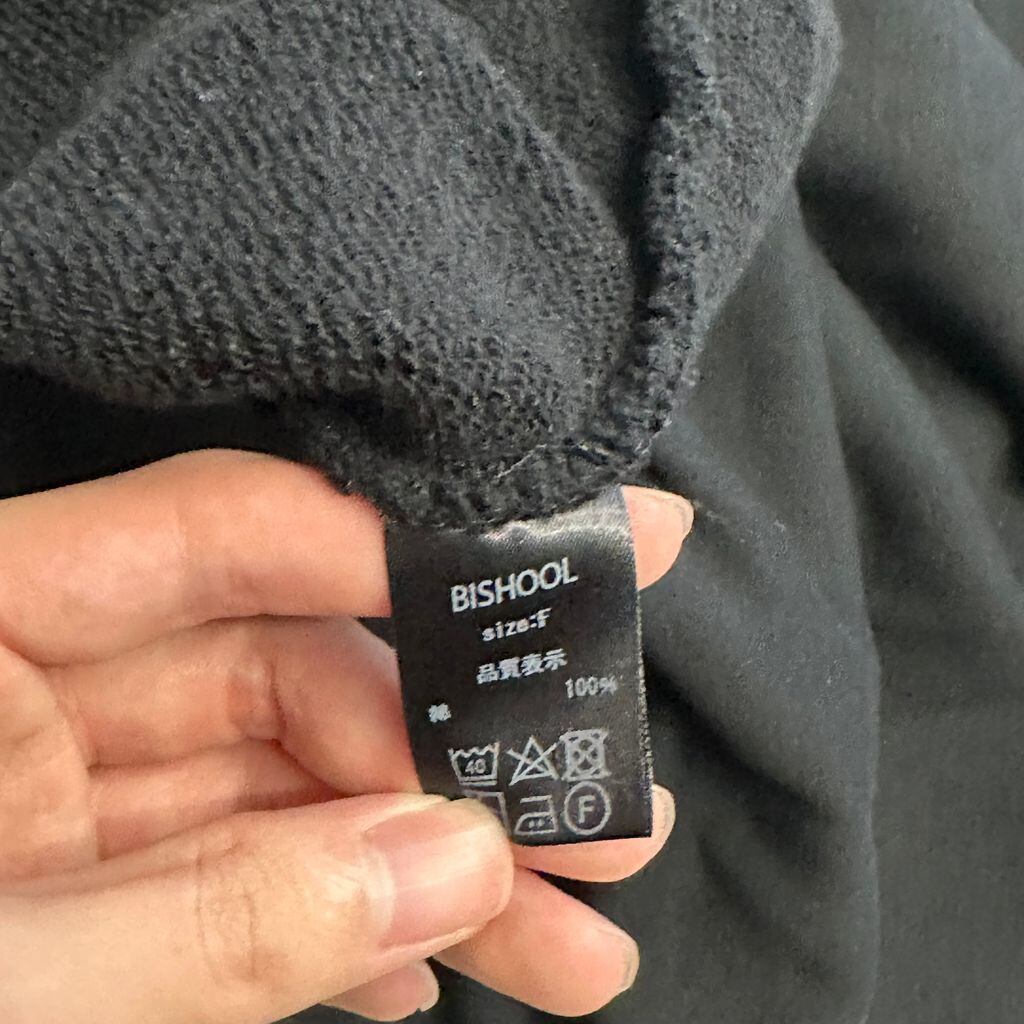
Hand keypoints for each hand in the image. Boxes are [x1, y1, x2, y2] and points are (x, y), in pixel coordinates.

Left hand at [0, 451, 690, 1022]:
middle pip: (304, 672)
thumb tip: (442, 866)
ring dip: (439, 866)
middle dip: (461, 757)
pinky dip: (345, 925)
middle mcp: (40, 685)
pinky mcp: (95, 879)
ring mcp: (76, 789)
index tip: (557, 571)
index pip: (236, 533)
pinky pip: (251, 870)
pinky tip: (432, 973)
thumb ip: (214, 931)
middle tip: (603, 813)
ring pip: (303, 786)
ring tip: (572, 940)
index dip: (406, 547)